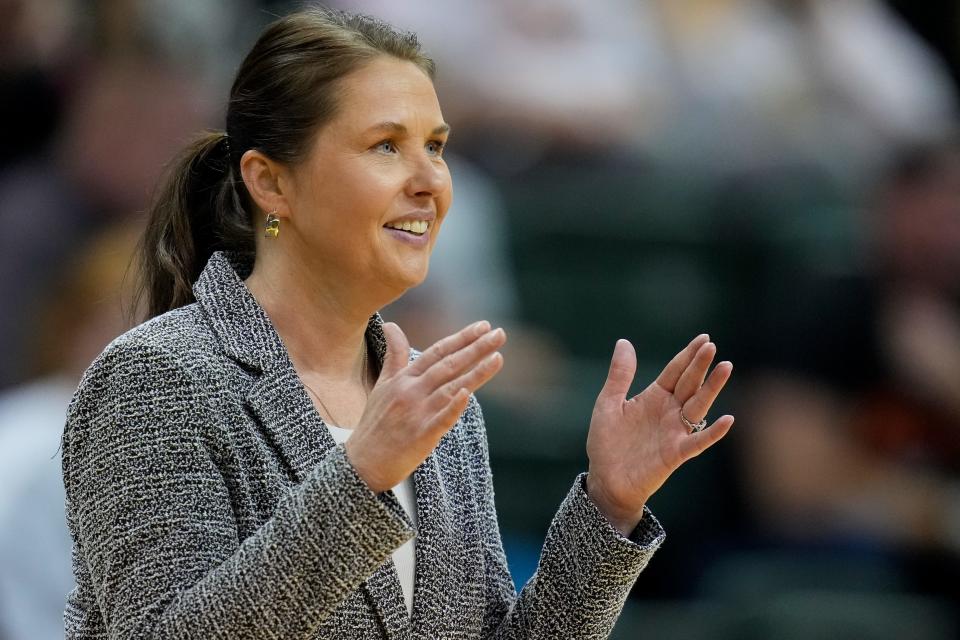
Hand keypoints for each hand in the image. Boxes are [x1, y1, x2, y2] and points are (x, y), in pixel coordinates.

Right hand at [345, 321, 505, 491]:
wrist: (362, 463)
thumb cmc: (375, 423)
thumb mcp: (382, 384)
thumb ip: (394, 355)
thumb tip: (391, 324)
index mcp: (404, 379)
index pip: (437, 352)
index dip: (461, 338)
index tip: (484, 325)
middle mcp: (411, 392)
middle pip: (448, 365)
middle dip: (475, 348)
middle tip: (500, 334)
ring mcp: (417, 413)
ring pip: (450, 388)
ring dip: (475, 372)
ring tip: (498, 357)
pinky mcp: (421, 436)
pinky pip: (441, 419)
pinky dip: (454, 406)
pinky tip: (468, 393)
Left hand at [586, 335, 733, 534]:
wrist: (605, 479)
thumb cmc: (607, 442)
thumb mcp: (608, 403)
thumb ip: (620, 375)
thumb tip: (624, 342)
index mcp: (654, 397)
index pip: (676, 371)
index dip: (689, 355)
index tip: (704, 338)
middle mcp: (669, 411)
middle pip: (690, 384)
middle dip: (700, 365)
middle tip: (712, 347)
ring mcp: (675, 432)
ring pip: (698, 406)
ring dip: (712, 388)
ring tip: (725, 368)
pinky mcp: (676, 453)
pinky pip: (698, 442)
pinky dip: (713, 432)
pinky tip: (727, 419)